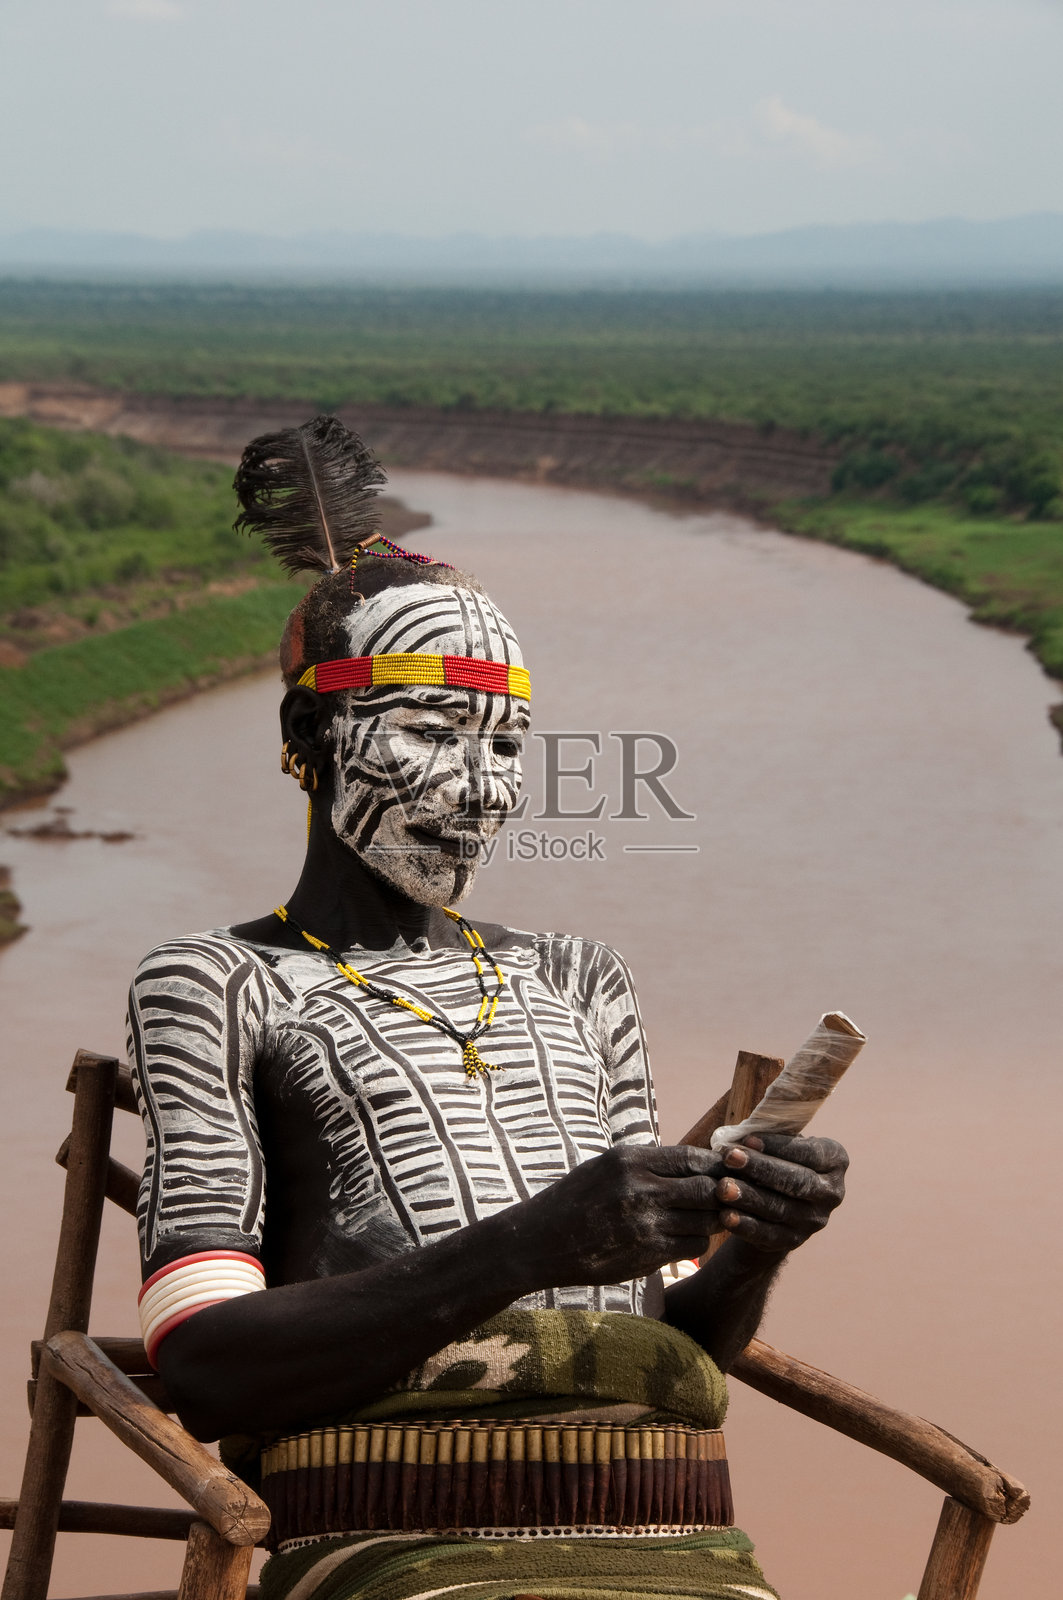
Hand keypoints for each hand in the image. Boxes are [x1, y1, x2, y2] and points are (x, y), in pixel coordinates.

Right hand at [509, 1144, 726, 1289]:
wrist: (542, 1240)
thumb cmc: (577, 1199)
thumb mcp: (608, 1166)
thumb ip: (649, 1164)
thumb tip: (697, 1161)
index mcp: (630, 1160)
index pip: (692, 1157)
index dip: (715, 1165)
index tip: (723, 1170)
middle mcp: (640, 1189)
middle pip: (707, 1189)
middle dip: (721, 1193)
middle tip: (725, 1197)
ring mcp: (644, 1224)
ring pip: (705, 1220)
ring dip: (712, 1220)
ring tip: (705, 1218)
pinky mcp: (647, 1254)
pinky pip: (692, 1246)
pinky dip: (696, 1242)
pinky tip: (684, 1238)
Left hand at [712, 1133, 847, 1253]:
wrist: (779, 1201)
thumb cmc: (778, 1158)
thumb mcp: (782, 1143)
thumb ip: (769, 1136)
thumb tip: (739, 1136)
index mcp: (835, 1161)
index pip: (809, 1153)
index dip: (777, 1146)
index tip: (746, 1139)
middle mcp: (832, 1193)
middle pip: (797, 1181)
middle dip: (760, 1168)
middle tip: (729, 1158)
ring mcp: (815, 1220)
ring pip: (781, 1208)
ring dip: (749, 1197)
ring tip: (722, 1187)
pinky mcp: (795, 1240)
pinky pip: (769, 1234)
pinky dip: (746, 1225)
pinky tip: (726, 1215)